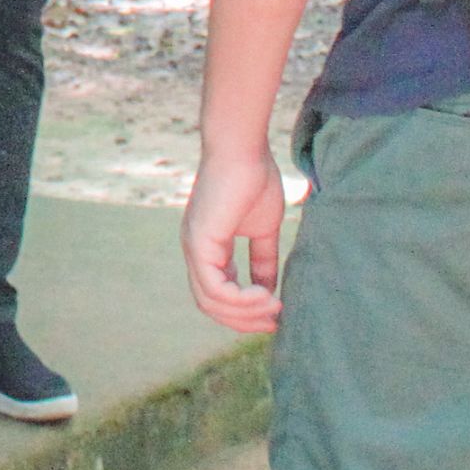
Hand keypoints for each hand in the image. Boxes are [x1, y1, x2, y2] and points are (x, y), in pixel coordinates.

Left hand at [181, 143, 288, 331]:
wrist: (243, 149)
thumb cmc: (253, 179)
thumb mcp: (262, 229)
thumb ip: (262, 259)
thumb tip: (269, 289)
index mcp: (208, 248)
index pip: (217, 295)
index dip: (246, 312)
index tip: (276, 315)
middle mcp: (195, 250)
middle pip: (211, 306)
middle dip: (245, 320)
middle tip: (276, 321)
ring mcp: (193, 246)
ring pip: (211, 302)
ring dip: (246, 313)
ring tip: (275, 307)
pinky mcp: (199, 241)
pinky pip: (214, 288)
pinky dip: (241, 300)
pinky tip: (266, 295)